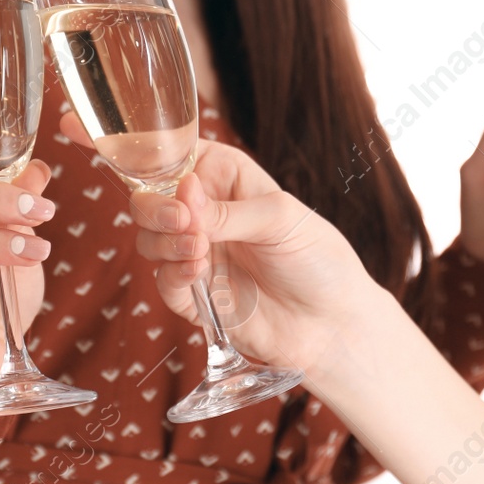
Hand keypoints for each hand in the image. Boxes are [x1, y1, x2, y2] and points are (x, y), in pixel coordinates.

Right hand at [124, 135, 379, 376]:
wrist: (333, 324)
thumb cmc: (318, 260)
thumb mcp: (280, 219)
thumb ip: (227, 210)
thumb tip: (183, 194)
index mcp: (227, 180)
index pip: (178, 158)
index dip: (164, 164)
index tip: (171, 179)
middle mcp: (206, 215)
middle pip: (152, 201)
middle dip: (155, 208)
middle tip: (180, 219)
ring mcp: (198, 255)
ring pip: (150, 240)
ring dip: (164, 241)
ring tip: (199, 248)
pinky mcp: (195, 296)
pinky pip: (164, 281)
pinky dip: (173, 273)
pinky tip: (199, 271)